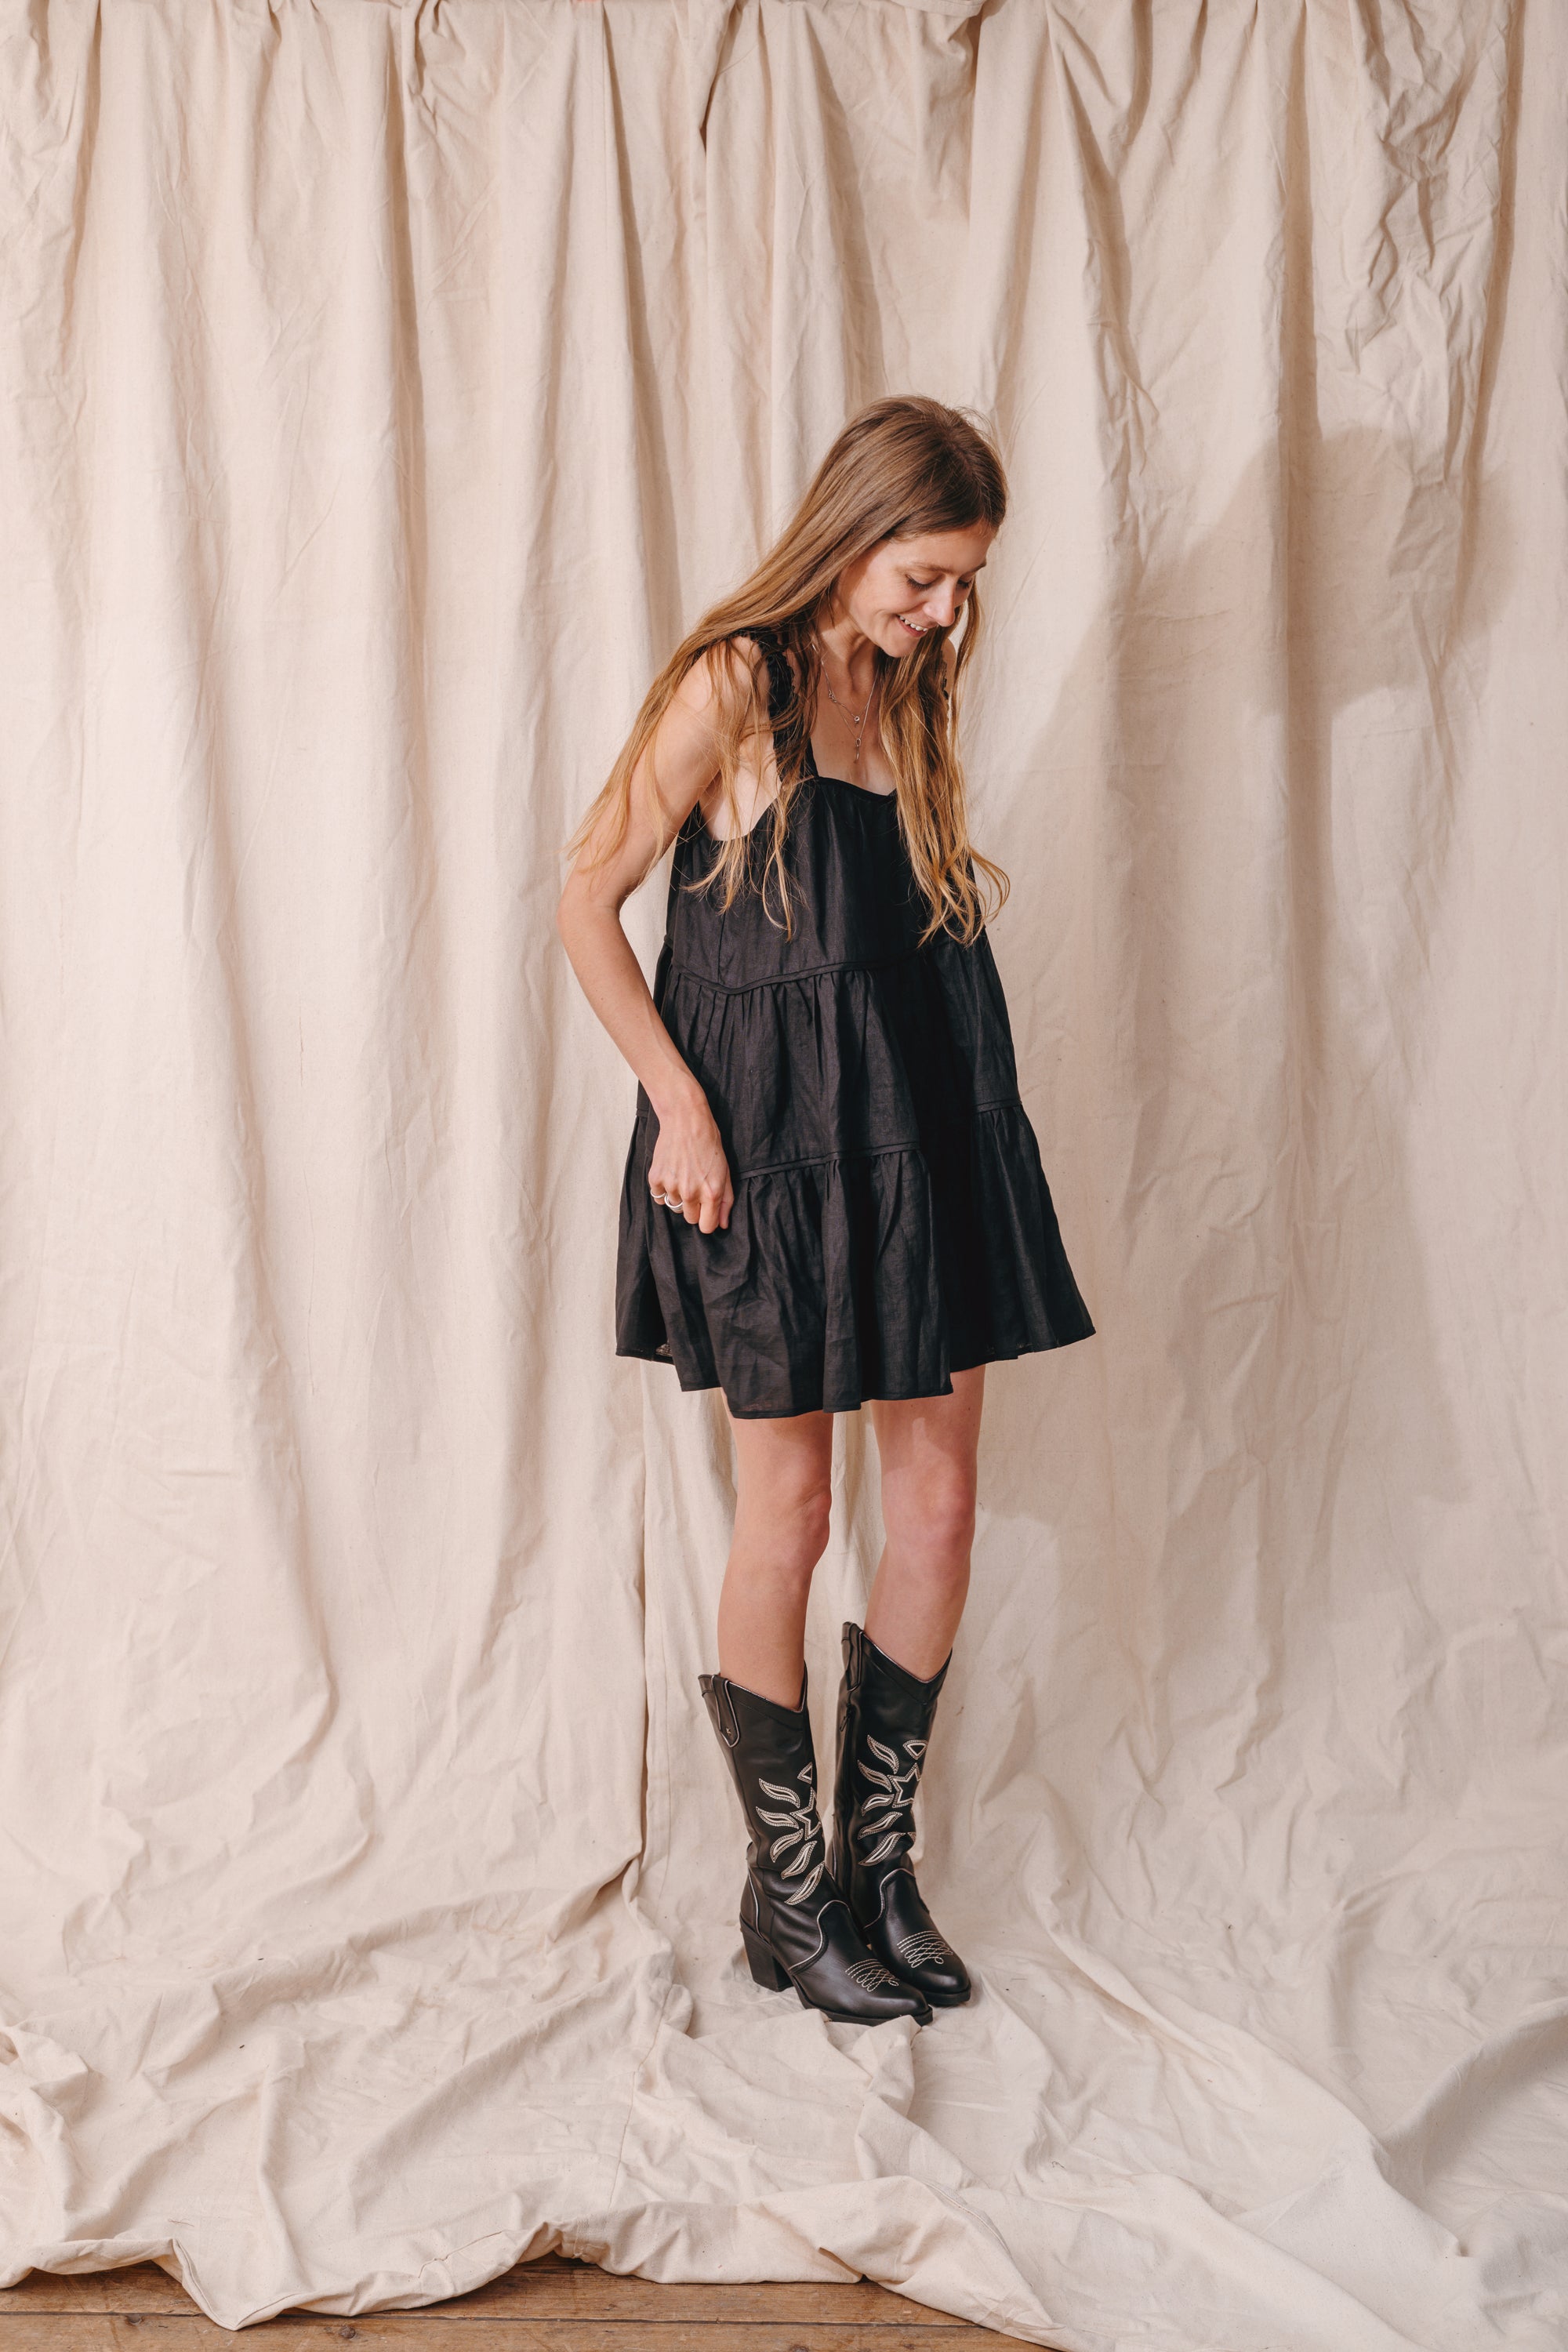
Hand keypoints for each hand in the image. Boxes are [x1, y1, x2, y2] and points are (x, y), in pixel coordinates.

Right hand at [648, 1089, 733, 1234]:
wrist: (686, 1121)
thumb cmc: (709, 1144)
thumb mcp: (725, 1171)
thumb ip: (726, 1201)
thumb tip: (723, 1224)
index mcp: (711, 1193)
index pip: (706, 1227)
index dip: (707, 1220)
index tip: (707, 1211)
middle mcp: (690, 1193)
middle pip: (690, 1219)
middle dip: (694, 1208)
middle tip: (696, 1187)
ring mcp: (671, 1186)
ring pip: (674, 1207)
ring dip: (679, 1197)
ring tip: (684, 1176)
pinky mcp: (655, 1178)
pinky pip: (659, 1197)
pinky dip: (665, 1189)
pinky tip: (672, 1173)